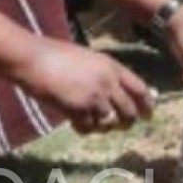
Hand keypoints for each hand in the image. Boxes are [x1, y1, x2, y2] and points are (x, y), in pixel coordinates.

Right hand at [12, 38, 154, 133]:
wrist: (34, 59)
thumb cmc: (57, 54)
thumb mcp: (89, 58)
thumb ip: (107, 74)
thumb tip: (121, 92)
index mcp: (112, 66)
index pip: (140, 90)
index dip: (147, 105)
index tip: (148, 116)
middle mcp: (108, 82)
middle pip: (129, 111)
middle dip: (127, 122)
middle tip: (120, 126)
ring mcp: (94, 96)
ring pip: (110, 122)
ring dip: (102, 125)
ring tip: (91, 121)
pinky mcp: (78, 109)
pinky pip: (89, 127)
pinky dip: (83, 128)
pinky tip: (74, 122)